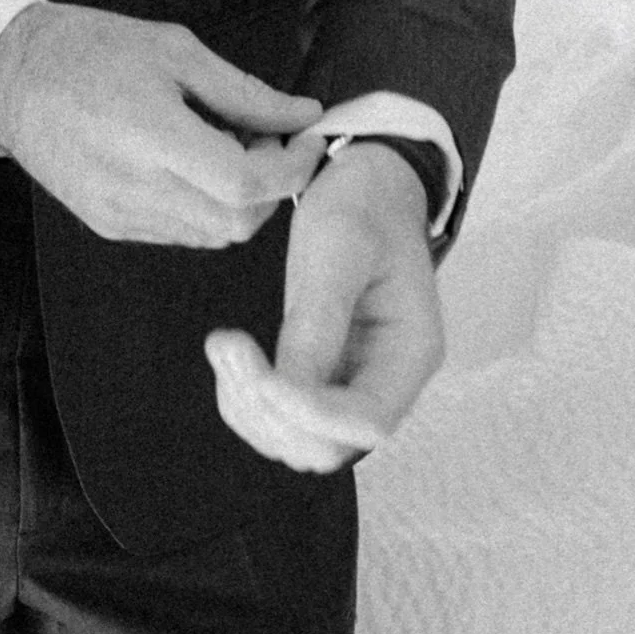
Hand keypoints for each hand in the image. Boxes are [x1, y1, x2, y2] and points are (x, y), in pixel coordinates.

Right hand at [0, 1, 328, 246]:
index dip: (293, 167)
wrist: (10, 74)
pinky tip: (190, 162)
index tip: (307, 136)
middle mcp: (136, 188)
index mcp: (153, 136)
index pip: (248, 184)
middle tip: (265, 136)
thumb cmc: (89, 49)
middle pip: (240, 222)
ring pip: (214, 234)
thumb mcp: (175, 49)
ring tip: (223, 144)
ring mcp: (121, 214)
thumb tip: (302, 115)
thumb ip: (245, 91)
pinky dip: (205, 205)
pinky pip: (181, 232)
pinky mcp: (110, 225)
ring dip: (240, 198)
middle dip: (272, 185)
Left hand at [205, 141, 442, 470]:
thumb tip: (285, 388)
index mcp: (411, 351)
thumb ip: (319, 317)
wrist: (368, 187)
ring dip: (250, 409)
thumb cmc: (362, 206)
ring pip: (298, 442)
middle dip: (269, 410)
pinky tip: (230, 356)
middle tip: (226, 345)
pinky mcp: (322, 378)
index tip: (254, 368)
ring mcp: (354, 385)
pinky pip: (281, 418)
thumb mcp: (340, 244)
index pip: (368, 421)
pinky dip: (246, 401)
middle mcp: (388, 382)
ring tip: (222, 347)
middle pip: (328, 446)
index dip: (307, 412)